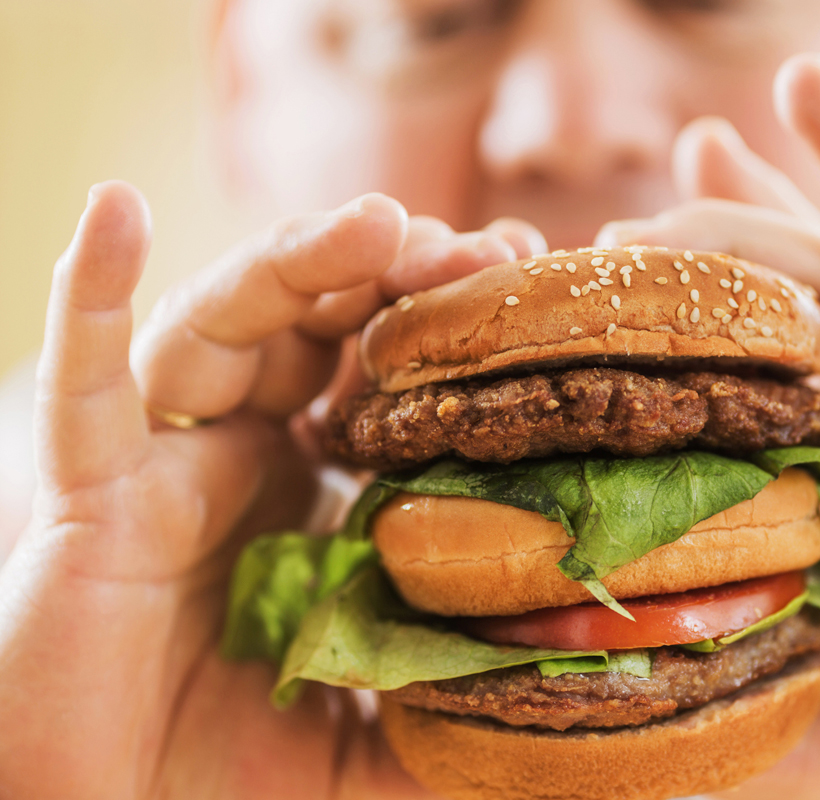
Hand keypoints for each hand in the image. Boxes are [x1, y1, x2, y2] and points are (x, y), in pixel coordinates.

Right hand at [0, 185, 542, 798]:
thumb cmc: (224, 785)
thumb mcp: (373, 746)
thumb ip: (456, 711)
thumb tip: (573, 708)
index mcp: (310, 501)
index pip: (383, 384)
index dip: (443, 335)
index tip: (522, 293)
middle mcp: (242, 463)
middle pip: (314, 332)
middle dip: (391, 279)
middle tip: (476, 252)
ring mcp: (166, 468)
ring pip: (222, 330)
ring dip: (292, 263)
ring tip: (379, 222)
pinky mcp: (87, 494)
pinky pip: (83, 384)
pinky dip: (94, 295)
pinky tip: (114, 209)